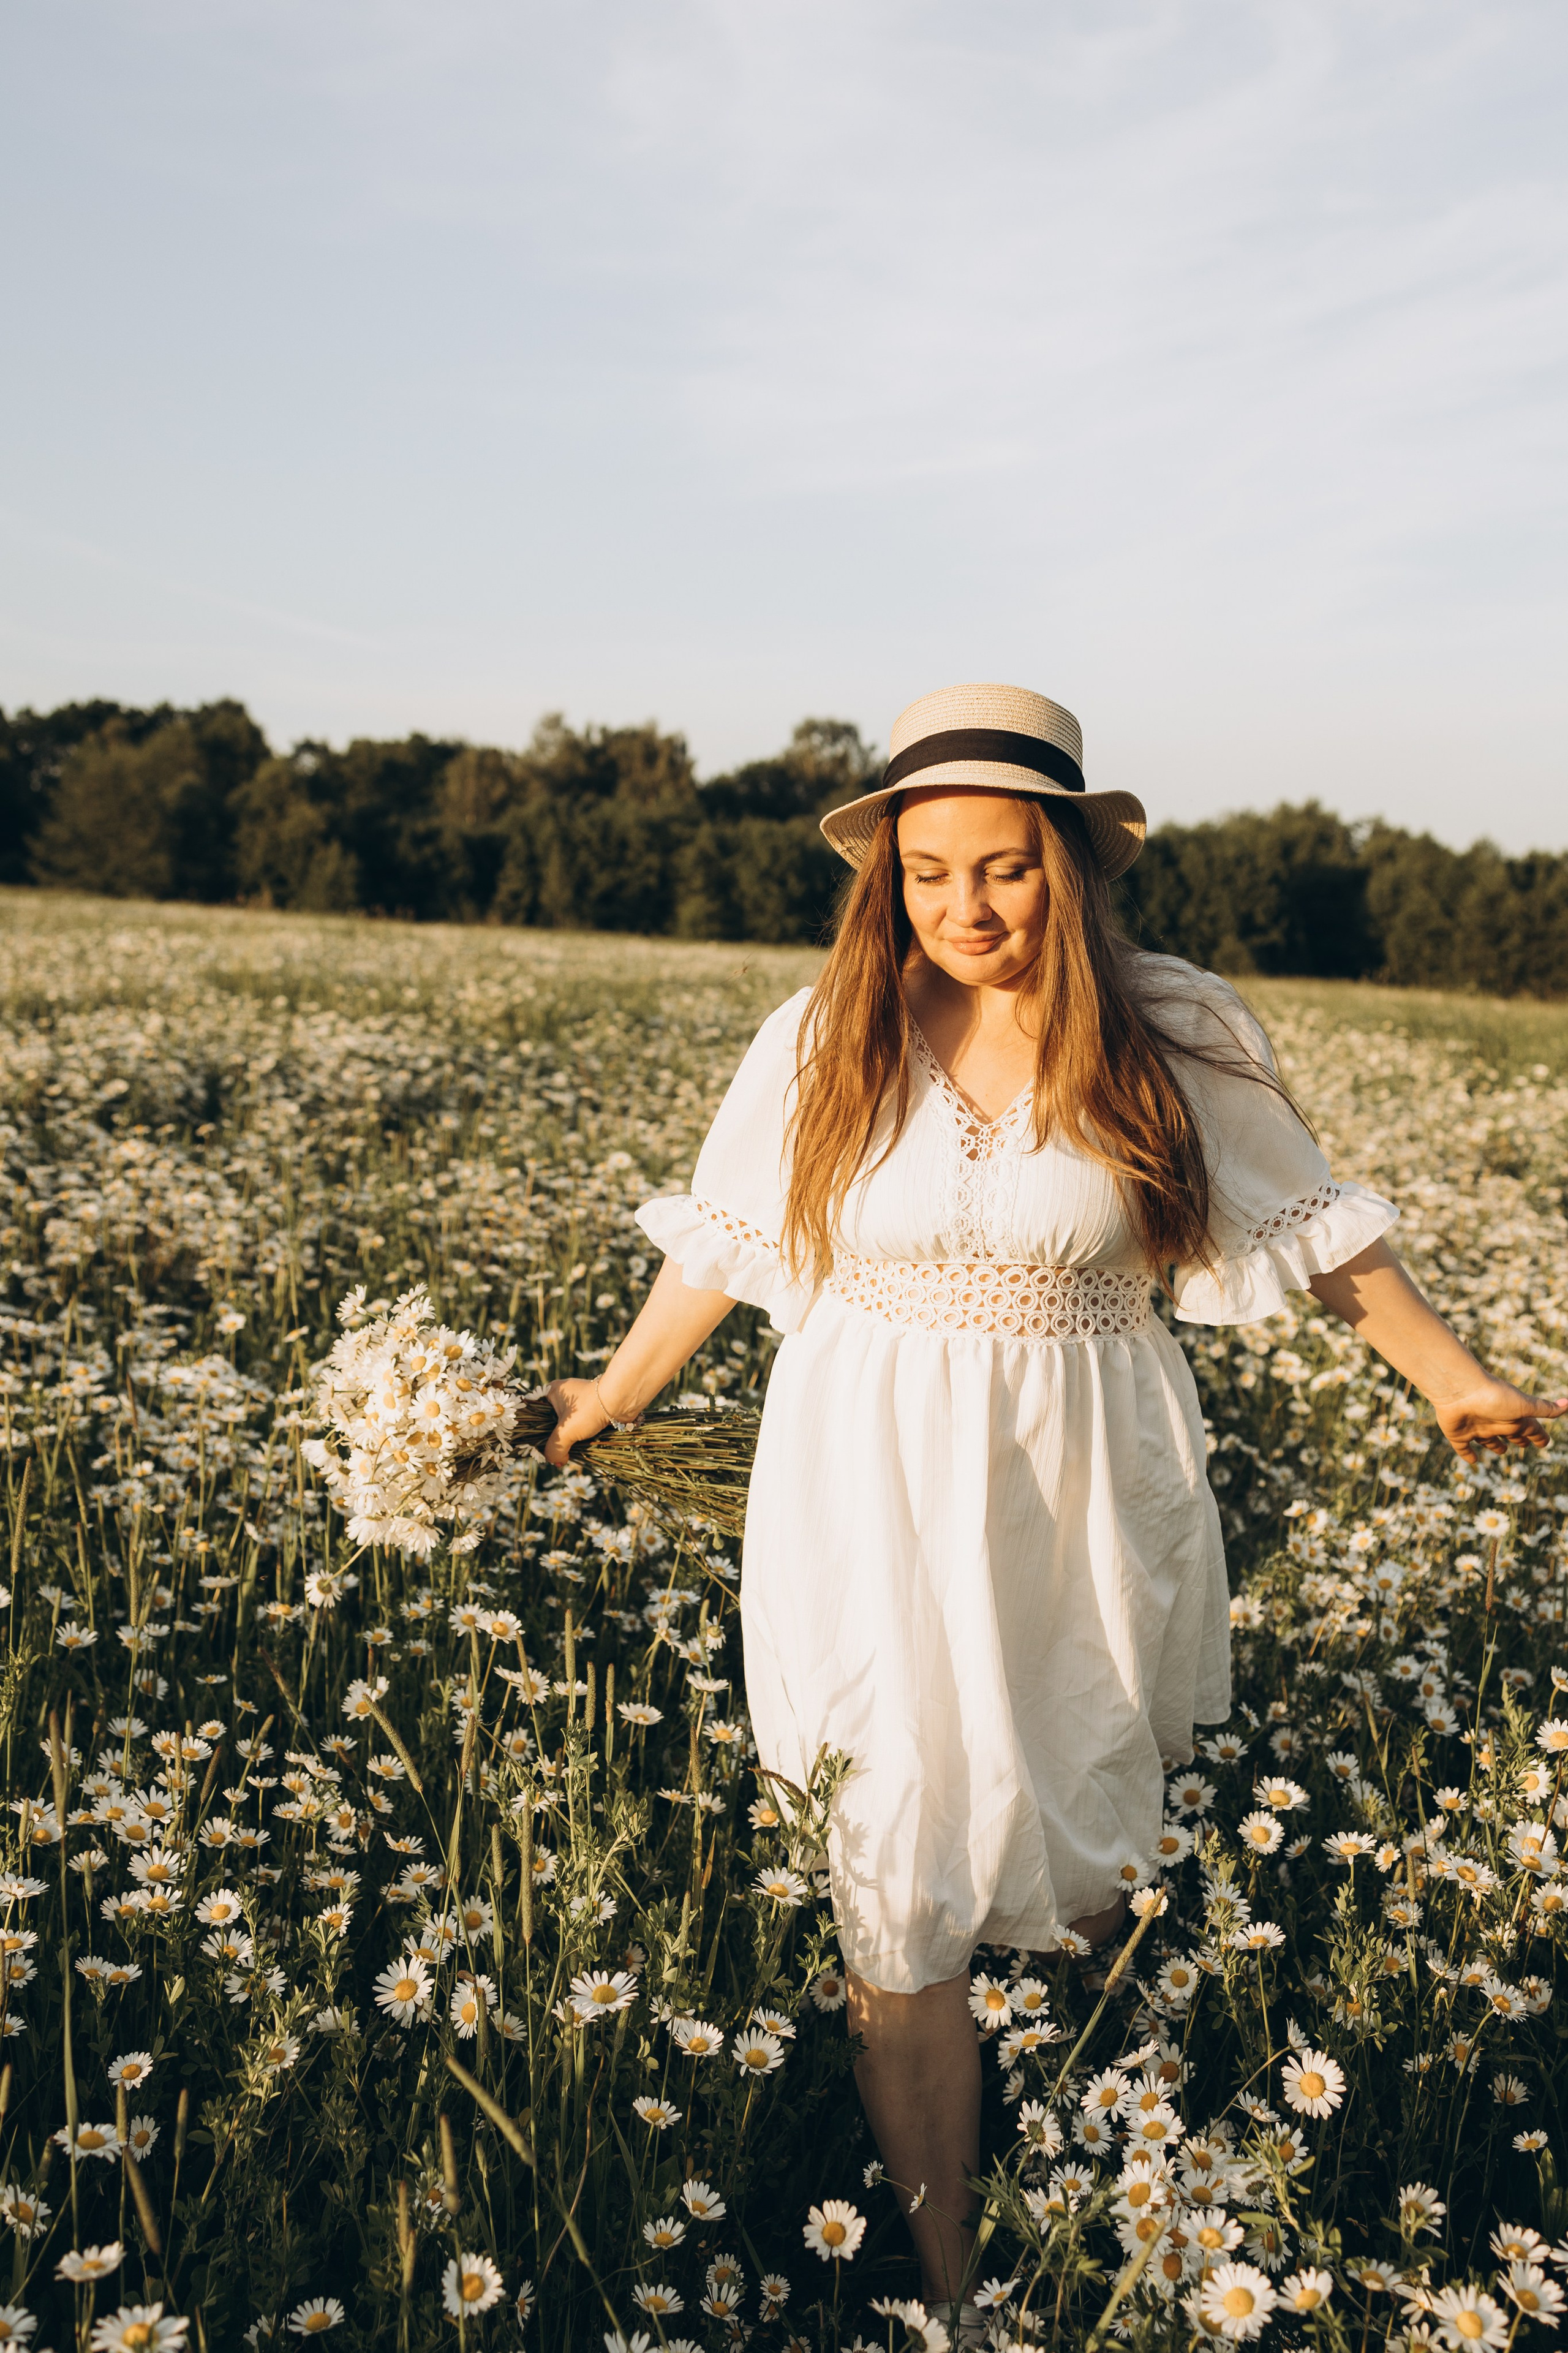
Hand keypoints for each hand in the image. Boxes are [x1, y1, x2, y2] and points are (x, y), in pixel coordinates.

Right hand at [542, 1378, 610, 1466]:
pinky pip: (579, 1425)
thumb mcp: (566, 1432)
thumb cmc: (589, 1410)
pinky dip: (580, 1436)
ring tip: (567, 1452)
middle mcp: (563, 1395)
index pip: (534, 1411)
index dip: (534, 1430)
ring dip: (568, 1439)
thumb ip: (554, 1448)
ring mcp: (578, 1402)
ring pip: (566, 1425)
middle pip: (550, 1421)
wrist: (621, 1401)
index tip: (537, 1446)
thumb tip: (556, 1461)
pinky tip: (580, 1446)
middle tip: (554, 1452)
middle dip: (553, 1438)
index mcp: (551, 1392)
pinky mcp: (591, 1409)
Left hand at [1430, 1376, 1567, 1463]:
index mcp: (1514, 1417)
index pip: (1530, 1429)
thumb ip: (1544, 1408)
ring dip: (1495, 1446)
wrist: (1459, 1390)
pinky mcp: (1458, 1434)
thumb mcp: (1523, 1405)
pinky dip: (1468, 1455)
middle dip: (1519, 1439)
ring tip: (1501, 1450)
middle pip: (1511, 1433)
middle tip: (1524, 1444)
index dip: (1538, 1436)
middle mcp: (1496, 1422)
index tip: (1544, 1442)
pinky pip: (1463, 1448)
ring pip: (1488, 1440)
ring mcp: (1477, 1427)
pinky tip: (1473, 1461)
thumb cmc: (1494, 1396)